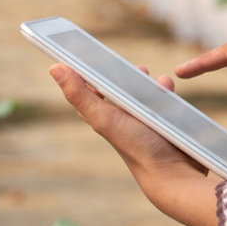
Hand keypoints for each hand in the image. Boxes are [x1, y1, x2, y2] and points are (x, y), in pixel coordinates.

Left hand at [49, 63, 203, 181]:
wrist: (172, 172)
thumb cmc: (136, 147)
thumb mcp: (103, 118)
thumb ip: (80, 95)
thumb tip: (54, 69)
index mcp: (101, 116)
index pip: (88, 89)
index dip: (87, 72)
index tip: (90, 53)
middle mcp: (119, 118)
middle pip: (116, 87)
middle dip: (123, 74)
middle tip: (133, 68)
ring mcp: (141, 120)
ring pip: (141, 91)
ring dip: (145, 80)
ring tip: (151, 77)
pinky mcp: (162, 121)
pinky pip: (161, 99)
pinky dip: (164, 90)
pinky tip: (167, 85)